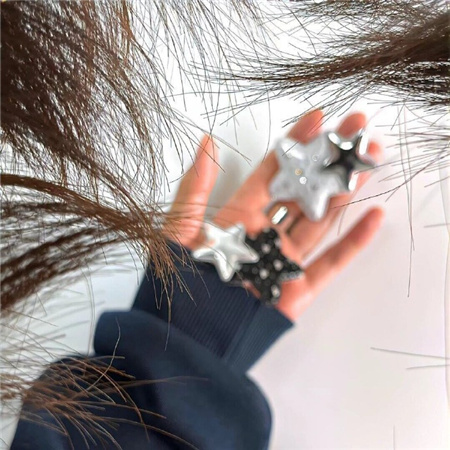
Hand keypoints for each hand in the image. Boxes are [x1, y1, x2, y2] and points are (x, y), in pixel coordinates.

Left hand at [167, 110, 383, 321]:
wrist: (187, 337)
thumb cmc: (180, 281)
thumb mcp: (180, 227)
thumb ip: (195, 186)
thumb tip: (205, 141)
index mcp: (239, 215)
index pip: (274, 171)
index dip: (295, 144)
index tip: (320, 118)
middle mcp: (266, 232)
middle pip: (304, 190)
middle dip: (330, 160)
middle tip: (358, 130)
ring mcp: (284, 259)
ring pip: (321, 219)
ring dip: (345, 190)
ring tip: (367, 160)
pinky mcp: (298, 288)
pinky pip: (331, 263)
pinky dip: (354, 242)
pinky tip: (373, 215)